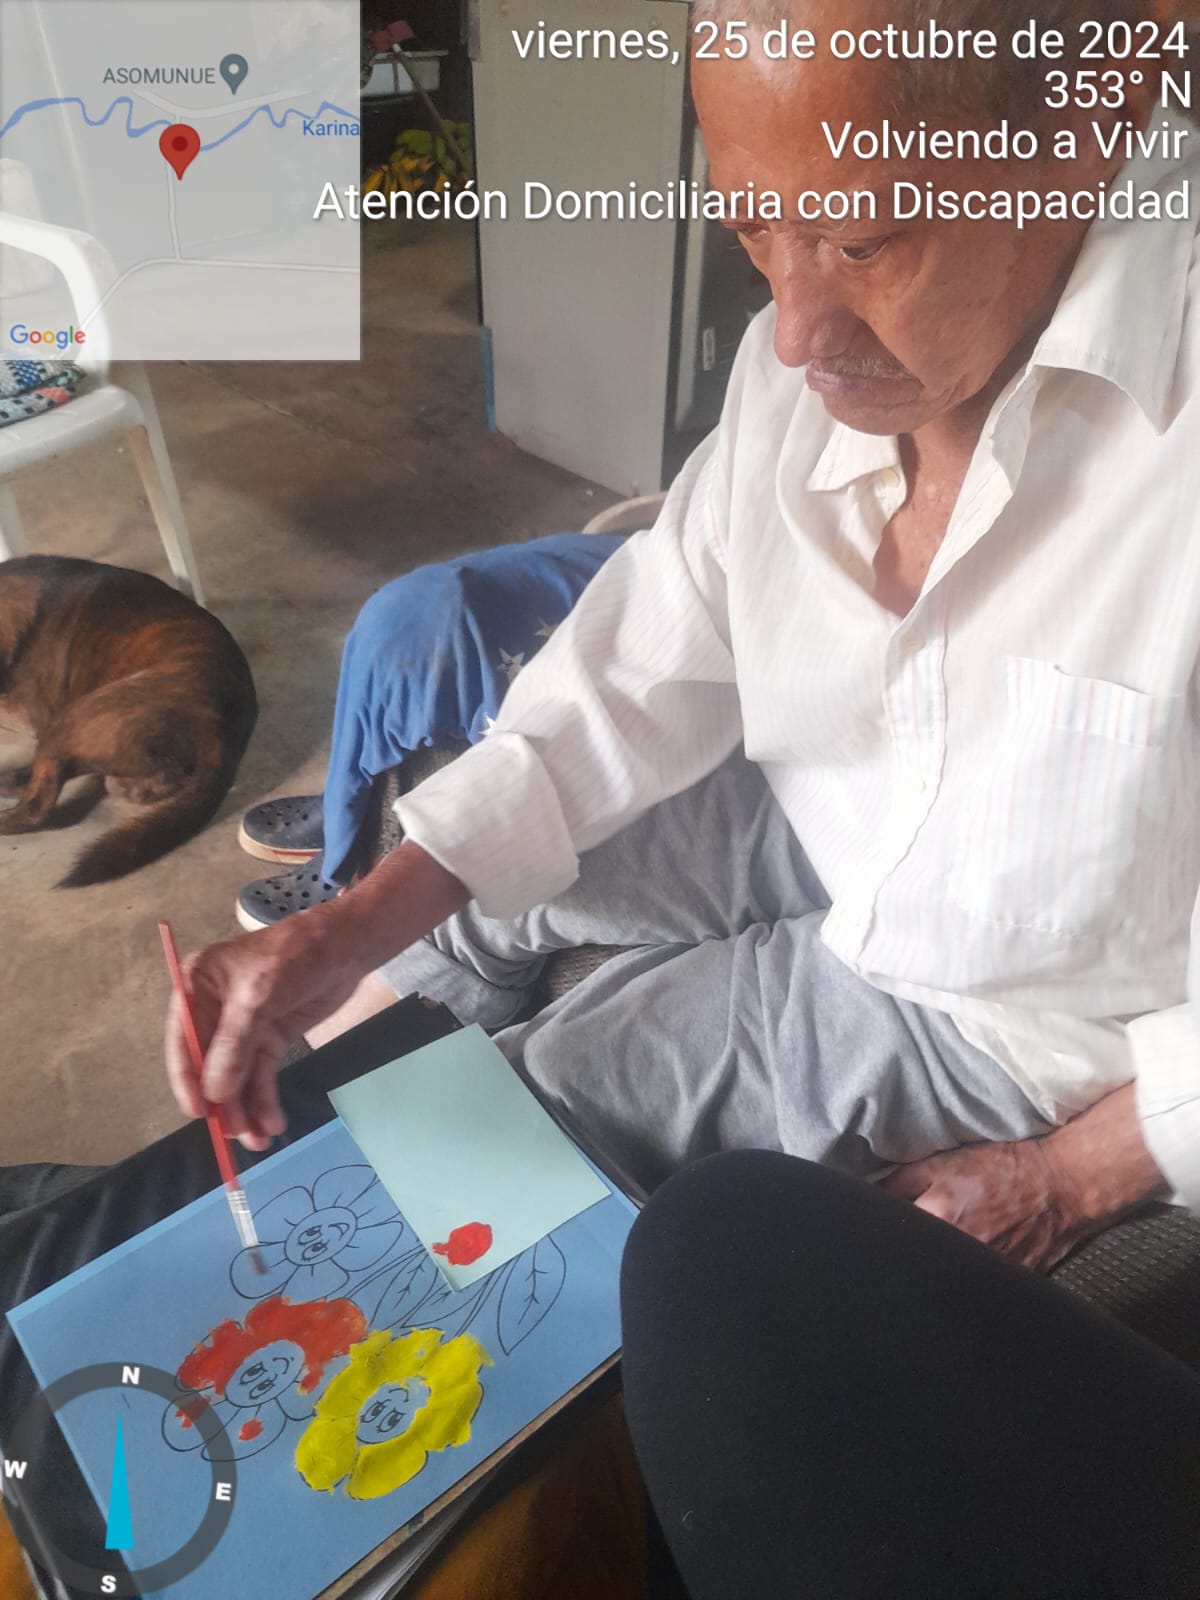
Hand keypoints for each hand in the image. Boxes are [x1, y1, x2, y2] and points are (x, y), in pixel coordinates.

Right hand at [165, 903, 368, 1150]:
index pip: (181, 1041)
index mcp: (197, 987)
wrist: (347, 946)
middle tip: (236, 1134)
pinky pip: (260, 1076)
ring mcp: (242, 1027)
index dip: (187, 1080)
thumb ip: (234, 1045)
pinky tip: (272, 1123)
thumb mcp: (260, 996)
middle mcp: (212, 1009)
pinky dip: (264, 1100)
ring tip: (259, 1139)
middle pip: (208, 1065)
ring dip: (245, 1109)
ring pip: (236, 1077)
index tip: (199, 1114)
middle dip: (222, 1101)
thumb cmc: (296, 956)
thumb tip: (215, 1093)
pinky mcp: (268, 1039)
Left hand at [881, 1084, 1168, 1271]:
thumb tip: (866, 1198)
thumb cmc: (1003, 1168)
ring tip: (928, 1263)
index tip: (870, 1240)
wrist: (1059, 1185)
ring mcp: (986, 1272)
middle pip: (915, 1266)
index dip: (879, 1240)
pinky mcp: (1004, 1285)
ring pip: (940, 1283)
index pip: (893, 1238)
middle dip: (904, 1260)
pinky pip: (969, 1292)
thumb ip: (899, 1183)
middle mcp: (962, 1250)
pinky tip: (956, 1273)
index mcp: (941, 1217)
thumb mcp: (942, 1163)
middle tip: (898, 1252)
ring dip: (931, 1272)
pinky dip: (959, 1284)